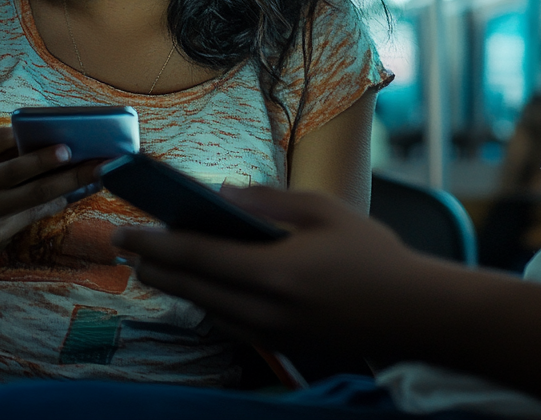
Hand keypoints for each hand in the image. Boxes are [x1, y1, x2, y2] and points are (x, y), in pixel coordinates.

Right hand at [0, 126, 102, 279]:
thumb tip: (46, 139)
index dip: (26, 135)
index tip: (53, 130)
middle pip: (17, 170)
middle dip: (50, 160)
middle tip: (79, 151)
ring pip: (33, 196)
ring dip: (68, 183)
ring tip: (95, 173)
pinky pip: (33, 215)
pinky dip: (56, 203)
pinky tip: (74, 194)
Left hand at [112, 186, 438, 351]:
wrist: (415, 315)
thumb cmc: (374, 256)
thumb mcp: (324, 210)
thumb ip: (266, 201)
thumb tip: (219, 195)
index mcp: (272, 271)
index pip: (194, 255)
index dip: (153, 241)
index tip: (125, 229)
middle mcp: (263, 309)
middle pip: (188, 287)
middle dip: (152, 265)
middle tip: (128, 245)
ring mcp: (270, 334)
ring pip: (204, 309)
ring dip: (176, 285)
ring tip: (157, 263)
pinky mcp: (281, 346)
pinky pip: (227, 324)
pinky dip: (206, 302)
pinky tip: (202, 287)